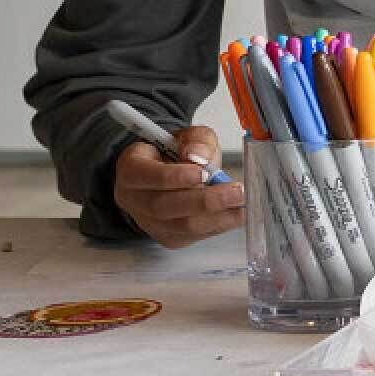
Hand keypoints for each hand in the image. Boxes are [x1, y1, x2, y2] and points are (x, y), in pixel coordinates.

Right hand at [113, 126, 243, 247]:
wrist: (172, 176)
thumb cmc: (177, 155)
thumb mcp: (188, 137)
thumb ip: (196, 140)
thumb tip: (198, 155)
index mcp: (132, 170)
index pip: (148, 177)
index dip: (176, 177)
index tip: (204, 172)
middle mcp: (134, 200)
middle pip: (164, 207)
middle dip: (205, 200)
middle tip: (236, 192)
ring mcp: (150, 223)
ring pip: (181, 226)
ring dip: (217, 216)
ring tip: (242, 203)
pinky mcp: (169, 238)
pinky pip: (194, 236)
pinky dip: (219, 225)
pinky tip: (236, 214)